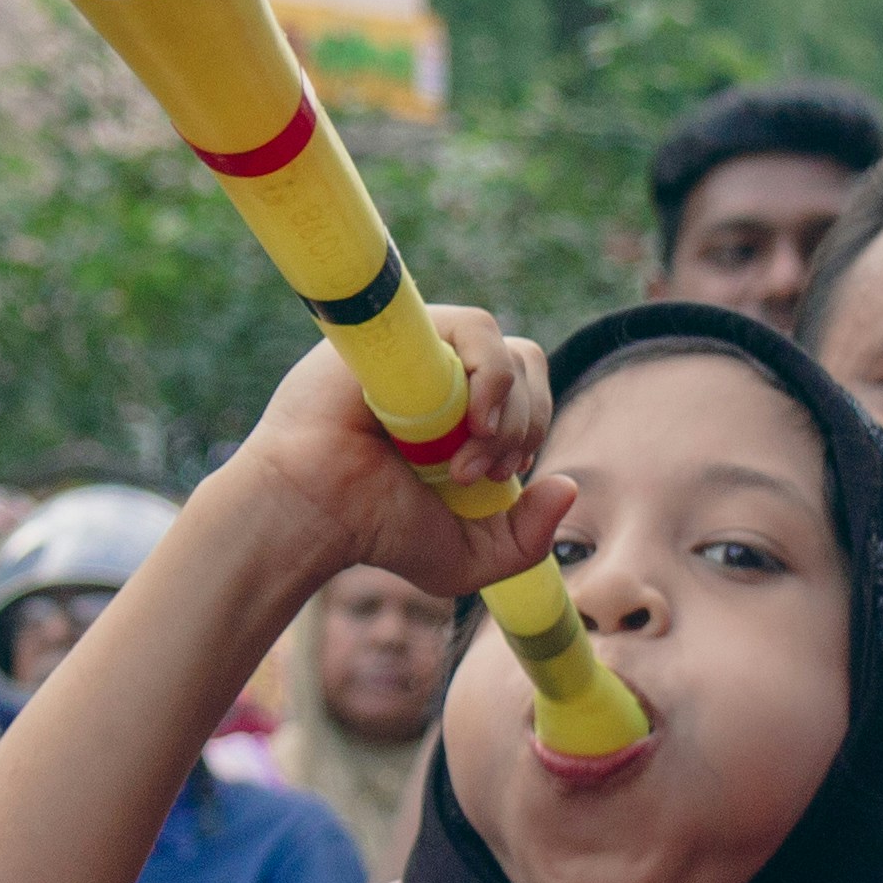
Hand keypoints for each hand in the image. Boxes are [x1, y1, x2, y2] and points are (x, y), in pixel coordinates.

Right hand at [221, 309, 571, 605]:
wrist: (313, 513)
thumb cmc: (377, 530)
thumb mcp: (470, 555)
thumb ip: (528, 539)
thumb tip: (568, 486)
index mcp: (468, 411)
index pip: (530, 390)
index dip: (533, 427)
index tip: (502, 476)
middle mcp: (446, 373)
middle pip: (525, 364)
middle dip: (523, 424)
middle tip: (475, 473)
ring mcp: (422, 348)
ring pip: (501, 344)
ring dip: (506, 404)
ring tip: (469, 453)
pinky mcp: (399, 334)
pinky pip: (470, 327)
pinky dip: (489, 371)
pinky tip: (471, 417)